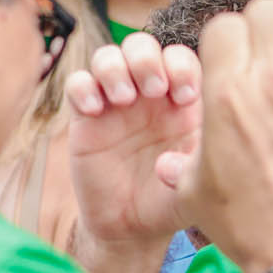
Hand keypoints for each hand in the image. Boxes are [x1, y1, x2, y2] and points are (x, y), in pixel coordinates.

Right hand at [67, 33, 202, 248]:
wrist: (130, 226)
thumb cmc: (169, 201)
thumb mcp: (194, 186)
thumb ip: (195, 165)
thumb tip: (174, 156)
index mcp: (181, 101)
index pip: (182, 59)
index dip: (182, 67)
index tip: (185, 97)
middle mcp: (148, 95)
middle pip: (142, 45)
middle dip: (146, 58)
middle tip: (153, 90)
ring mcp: (115, 102)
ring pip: (108, 56)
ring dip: (115, 67)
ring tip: (123, 99)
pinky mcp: (85, 117)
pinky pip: (77, 84)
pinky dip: (83, 88)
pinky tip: (94, 111)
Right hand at [169, 0, 272, 272]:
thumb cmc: (252, 228)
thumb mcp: (195, 195)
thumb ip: (181, 166)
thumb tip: (168, 164)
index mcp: (225, 94)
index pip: (224, 25)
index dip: (226, 41)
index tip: (232, 64)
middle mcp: (271, 81)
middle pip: (268, 10)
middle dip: (264, 29)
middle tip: (267, 58)